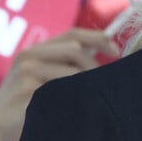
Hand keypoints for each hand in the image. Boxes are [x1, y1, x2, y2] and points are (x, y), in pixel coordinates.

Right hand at [0, 28, 118, 140]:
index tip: (116, 49)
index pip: (73, 34)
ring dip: (86, 85)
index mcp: (36, 50)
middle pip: (75, 50)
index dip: (98, 38)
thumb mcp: (44, 77)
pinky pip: (61, 91)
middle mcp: (29, 57)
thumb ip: (66, 63)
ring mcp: (25, 74)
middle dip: (94, 65)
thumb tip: (105, 49)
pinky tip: (74, 106)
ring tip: (89, 96)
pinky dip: (74, 97)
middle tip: (105, 81)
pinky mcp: (26, 93)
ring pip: (71, 72)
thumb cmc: (26, 104)